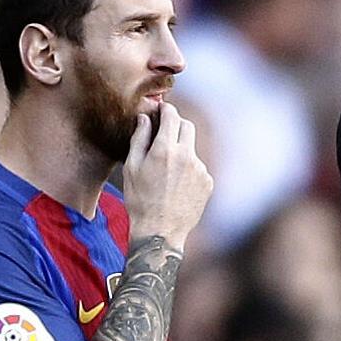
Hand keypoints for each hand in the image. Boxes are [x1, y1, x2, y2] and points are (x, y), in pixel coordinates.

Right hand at [122, 102, 213, 249]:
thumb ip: (139, 138)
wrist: (160, 231)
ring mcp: (201, 169)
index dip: (166, 109)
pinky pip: (197, 167)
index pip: (172, 116)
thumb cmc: (139, 199)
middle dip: (176, 125)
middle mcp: (187, 156)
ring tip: (165, 172)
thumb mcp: (131, 167)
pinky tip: (175, 185)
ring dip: (181, 151)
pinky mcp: (208, 182)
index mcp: (166, 150)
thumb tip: (145, 118)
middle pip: (187, 126)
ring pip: (191, 148)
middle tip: (164, 132)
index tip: (161, 109)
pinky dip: (188, 169)